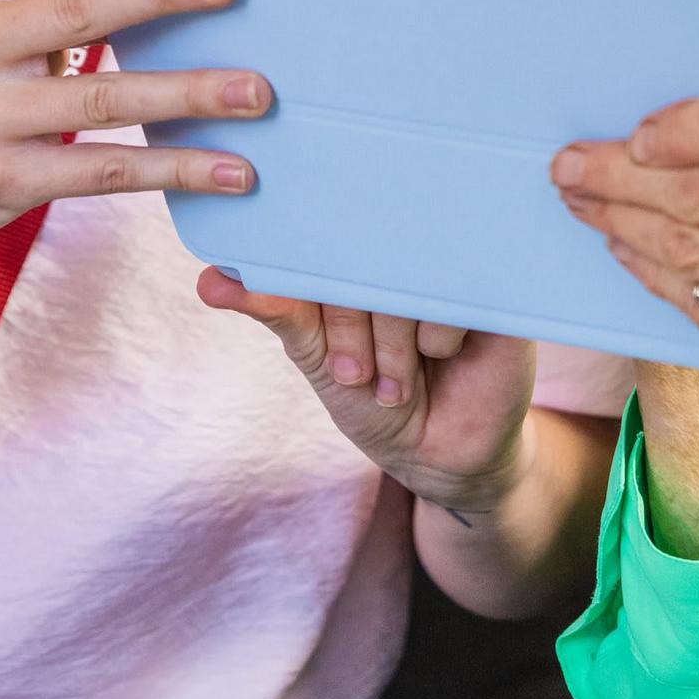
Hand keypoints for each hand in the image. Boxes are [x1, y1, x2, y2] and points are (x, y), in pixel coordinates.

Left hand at [193, 274, 539, 516]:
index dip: (316, 298)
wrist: (442, 454)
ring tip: (398, 383)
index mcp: (358, 258)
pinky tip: (444, 360)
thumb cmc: (375, 402)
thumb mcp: (317, 357)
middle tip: (355, 376)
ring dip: (393, 346)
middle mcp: (403, 253)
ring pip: (403, 278)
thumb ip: (276, 309)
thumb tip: (208, 279)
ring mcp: (446, 265)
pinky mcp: (489, 285)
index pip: (325, 244)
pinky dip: (436, 338)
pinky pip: (449, 293)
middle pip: (362, 259)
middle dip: (352, 332)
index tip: (327, 359)